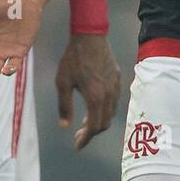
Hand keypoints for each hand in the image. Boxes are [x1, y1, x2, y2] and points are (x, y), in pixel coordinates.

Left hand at [56, 33, 119, 149]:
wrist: (90, 36)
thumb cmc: (73, 58)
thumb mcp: (62, 82)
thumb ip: (64, 106)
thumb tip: (64, 126)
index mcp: (95, 98)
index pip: (94, 127)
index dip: (85, 139)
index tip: (77, 145)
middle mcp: (109, 95)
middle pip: (104, 123)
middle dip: (91, 133)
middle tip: (79, 136)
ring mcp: (115, 87)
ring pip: (111, 113)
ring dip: (99, 121)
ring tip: (85, 122)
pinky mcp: (117, 79)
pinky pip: (114, 101)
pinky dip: (105, 110)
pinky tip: (95, 106)